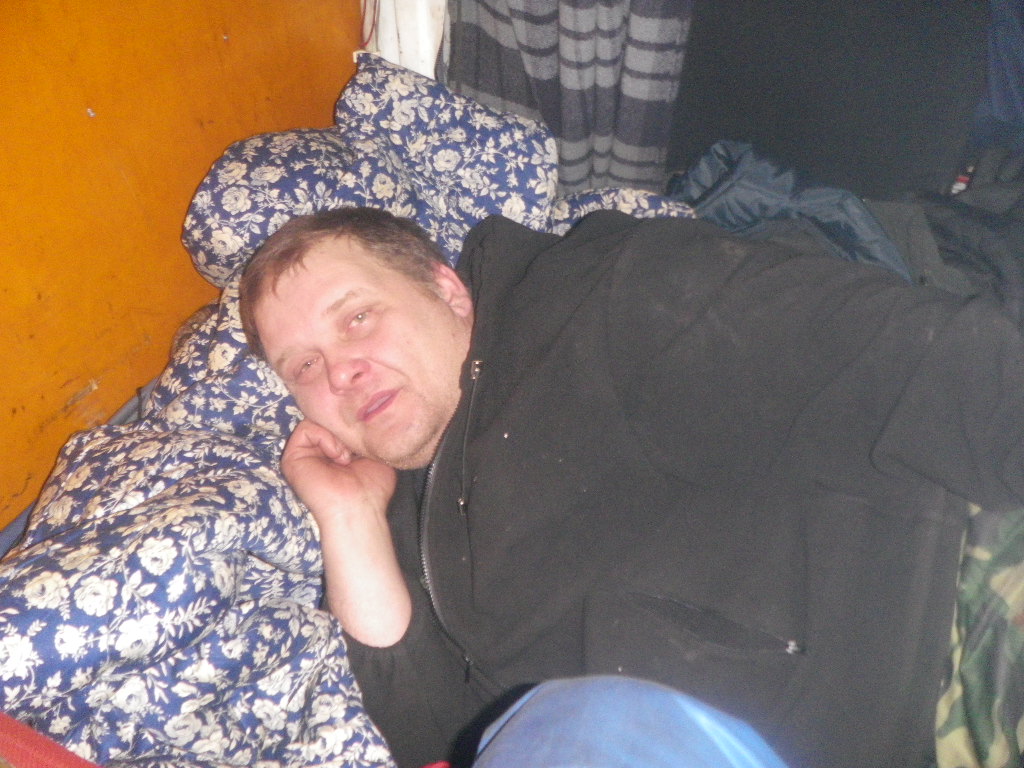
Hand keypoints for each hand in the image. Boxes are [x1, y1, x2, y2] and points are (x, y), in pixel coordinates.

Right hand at [281, 419, 396, 527]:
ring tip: (346, 457)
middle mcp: (316, 452)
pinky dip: (325, 438)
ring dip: (335, 436)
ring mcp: (303, 454)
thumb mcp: (374, 453)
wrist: (360, 507)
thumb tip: (358, 416)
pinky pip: (306, 428)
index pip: (336, 423)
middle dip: (343, 427)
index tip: (363, 434)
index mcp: (333, 452)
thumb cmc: (371, 488)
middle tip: (354, 447)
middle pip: (325, 420)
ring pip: (316, 421)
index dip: (349, 423)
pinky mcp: (292, 458)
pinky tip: (337, 456)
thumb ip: (364, 434)